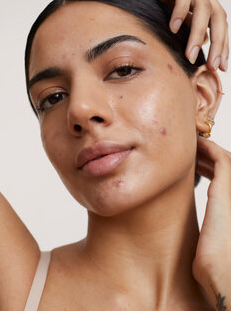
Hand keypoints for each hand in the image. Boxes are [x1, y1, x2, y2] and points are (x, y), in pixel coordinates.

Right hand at [101, 0, 228, 71]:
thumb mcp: (165, 9)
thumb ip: (183, 23)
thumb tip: (198, 43)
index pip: (218, 23)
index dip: (222, 45)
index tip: (219, 67)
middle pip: (218, 17)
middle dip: (219, 43)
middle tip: (214, 66)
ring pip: (204, 7)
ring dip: (198, 34)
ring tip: (190, 54)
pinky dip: (181, 11)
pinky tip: (173, 28)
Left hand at [192, 135, 230, 305]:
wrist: (220, 275)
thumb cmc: (213, 263)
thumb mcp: (208, 239)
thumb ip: (207, 225)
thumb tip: (197, 225)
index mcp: (228, 205)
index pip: (223, 177)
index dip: (210, 166)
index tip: (196, 162)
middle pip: (225, 166)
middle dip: (209, 156)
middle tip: (194, 151)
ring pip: (224, 159)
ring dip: (209, 149)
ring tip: (194, 145)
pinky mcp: (224, 192)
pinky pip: (221, 160)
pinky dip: (210, 149)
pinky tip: (198, 145)